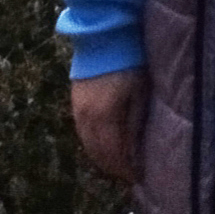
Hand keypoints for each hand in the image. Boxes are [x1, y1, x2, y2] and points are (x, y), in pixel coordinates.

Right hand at [70, 67, 146, 185]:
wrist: (104, 35)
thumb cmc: (129, 62)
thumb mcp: (140, 92)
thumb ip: (135, 123)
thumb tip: (135, 152)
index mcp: (104, 117)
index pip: (112, 154)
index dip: (124, 169)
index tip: (138, 177)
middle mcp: (86, 118)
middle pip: (97, 153)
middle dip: (112, 166)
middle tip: (129, 174)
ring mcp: (77, 109)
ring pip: (86, 144)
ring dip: (101, 156)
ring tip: (118, 162)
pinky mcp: (74, 101)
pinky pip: (82, 131)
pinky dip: (93, 142)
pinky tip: (104, 143)